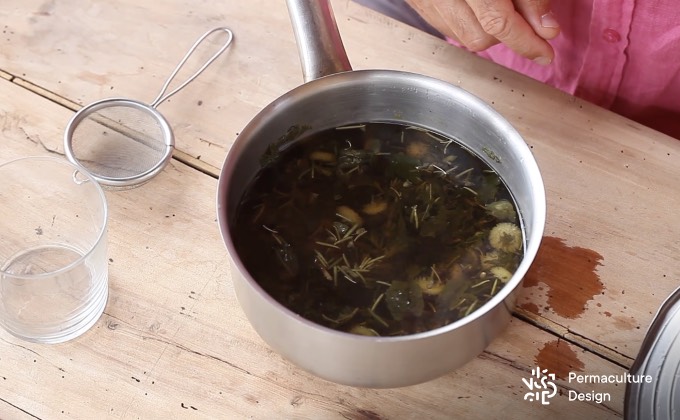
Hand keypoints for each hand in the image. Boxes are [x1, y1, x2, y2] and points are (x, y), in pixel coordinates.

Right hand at [405, 0, 559, 64]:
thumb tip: (544, 26)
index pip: (499, 21)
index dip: (526, 40)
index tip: (544, 52)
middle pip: (482, 35)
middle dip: (509, 35)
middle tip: (531, 27)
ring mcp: (429, 0)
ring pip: (466, 37)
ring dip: (490, 31)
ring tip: (503, 7)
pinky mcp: (422, 4)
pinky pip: (450, 28)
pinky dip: (471, 24)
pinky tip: (481, 8)